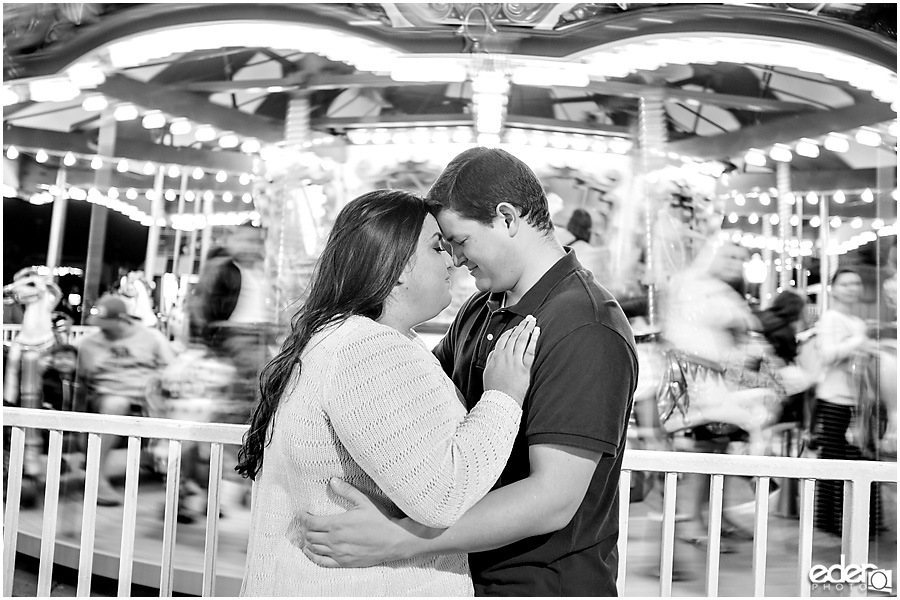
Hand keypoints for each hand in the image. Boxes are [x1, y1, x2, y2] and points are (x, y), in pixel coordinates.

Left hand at [300, 478, 421, 567]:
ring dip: (307, 541)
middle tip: (306, 523)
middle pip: (310, 536)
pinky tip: (310, 552)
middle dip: (305, 528)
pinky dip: (312, 556)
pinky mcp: (344, 562)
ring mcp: (338, 553)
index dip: (303, 517)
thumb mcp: (364, 501)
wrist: (395, 540)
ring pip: (314, 548)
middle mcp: (334, 540)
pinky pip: (322, 562)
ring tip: (307, 535)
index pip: (311, 522)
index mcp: (337, 524)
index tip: (301, 513)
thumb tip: (332, 481)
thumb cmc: (380, 520)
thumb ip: (346, 491)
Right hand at [483, 315, 538, 404]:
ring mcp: (515, 361)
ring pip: (522, 340)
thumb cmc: (494, 389)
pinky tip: (537, 332)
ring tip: (533, 321)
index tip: (517, 327)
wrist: (499, 401)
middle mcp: (505, 356)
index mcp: (495, 356)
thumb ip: (491, 360)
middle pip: (514, 336)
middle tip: (528, 318)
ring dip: (528, 328)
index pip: (504, 339)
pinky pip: (530, 351)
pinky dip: (534, 340)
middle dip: (521, 325)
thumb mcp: (487, 372)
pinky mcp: (524, 368)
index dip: (511, 331)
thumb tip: (494, 352)